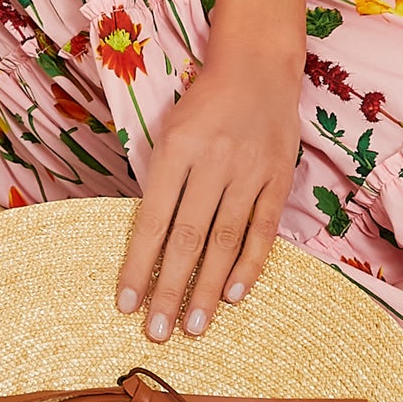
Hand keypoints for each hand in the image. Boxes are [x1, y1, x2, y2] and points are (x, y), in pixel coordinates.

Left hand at [115, 47, 303, 340]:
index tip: (125, 304)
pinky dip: (249, 265)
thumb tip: (147, 240)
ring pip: (225, 240)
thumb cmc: (202, 103)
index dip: (137, 264)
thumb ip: (160, 180)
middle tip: (156, 333)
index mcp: (176, 149)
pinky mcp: (278, 179)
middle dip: (170, 289)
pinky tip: (234, 296)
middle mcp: (212, 162)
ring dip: (208, 289)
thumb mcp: (169, 131)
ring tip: (194, 326)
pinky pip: (262, 230)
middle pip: (188, 237)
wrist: (257, 68)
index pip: (152, 218)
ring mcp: (249, 172)